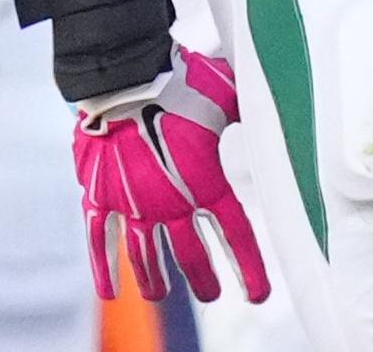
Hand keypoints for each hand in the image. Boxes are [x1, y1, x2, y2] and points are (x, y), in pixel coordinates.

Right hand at [73, 44, 269, 304]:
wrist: (125, 77)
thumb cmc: (180, 82)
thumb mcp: (225, 93)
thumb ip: (246, 107)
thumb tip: (271, 98)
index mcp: (206, 183)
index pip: (236, 235)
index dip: (250, 269)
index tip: (258, 294)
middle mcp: (171, 203)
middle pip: (192, 257)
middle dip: (203, 280)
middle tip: (210, 294)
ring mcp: (133, 204)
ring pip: (147, 256)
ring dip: (156, 280)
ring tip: (161, 295)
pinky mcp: (101, 196)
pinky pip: (101, 240)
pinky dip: (105, 268)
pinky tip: (111, 291)